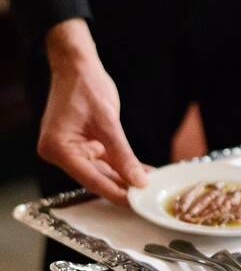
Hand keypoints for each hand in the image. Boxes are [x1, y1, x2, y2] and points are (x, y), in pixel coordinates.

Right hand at [37, 19, 147, 204]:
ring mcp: (71, 150)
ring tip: (150, 185)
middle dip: (123, 187)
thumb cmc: (86, 87)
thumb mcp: (109, 122)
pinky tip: (143, 172)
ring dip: (126, 177)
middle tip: (148, 197)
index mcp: (58, 149)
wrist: (77, 66)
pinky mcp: (83, 145)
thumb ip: (123, 155)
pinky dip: (123, 165)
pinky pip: (105, 160)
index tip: (137, 204)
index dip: (116, 193)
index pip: (91, 179)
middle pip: (96, 178)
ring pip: (102, 171)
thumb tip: (138, 180)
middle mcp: (61, 153)